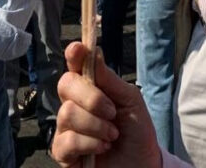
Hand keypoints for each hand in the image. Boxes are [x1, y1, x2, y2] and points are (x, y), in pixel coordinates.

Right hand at [52, 43, 161, 167]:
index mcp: (89, 88)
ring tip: (112, 136)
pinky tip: (102, 149)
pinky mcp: (62, 151)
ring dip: (97, 126)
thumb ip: (111, 80)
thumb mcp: (132, 102)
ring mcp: (65, 127)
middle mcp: (73, 104)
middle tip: (112, 113)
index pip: (74, 65)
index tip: (78, 50)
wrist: (143, 166)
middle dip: (92, 98)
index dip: (74, 55)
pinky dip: (91, 144)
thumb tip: (93, 52)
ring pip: (68, 113)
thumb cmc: (137, 134)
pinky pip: (68, 140)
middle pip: (66, 84)